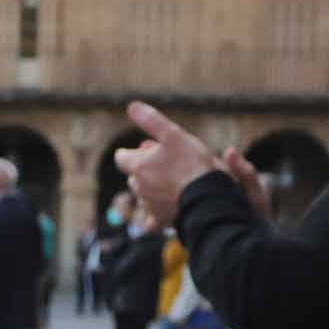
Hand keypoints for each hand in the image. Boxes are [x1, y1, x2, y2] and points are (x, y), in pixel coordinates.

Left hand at [114, 102, 223, 229]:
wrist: (207, 199)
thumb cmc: (191, 164)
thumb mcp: (173, 134)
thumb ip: (151, 120)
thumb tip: (131, 106)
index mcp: (138, 166)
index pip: (122, 157)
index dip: (134, 152)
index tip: (149, 150)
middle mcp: (139, 188)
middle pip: (134, 177)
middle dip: (146, 170)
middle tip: (167, 164)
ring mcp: (149, 206)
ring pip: (145, 195)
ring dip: (153, 189)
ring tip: (174, 183)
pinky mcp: (160, 222)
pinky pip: (151, 220)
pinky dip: (155, 214)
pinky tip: (165, 209)